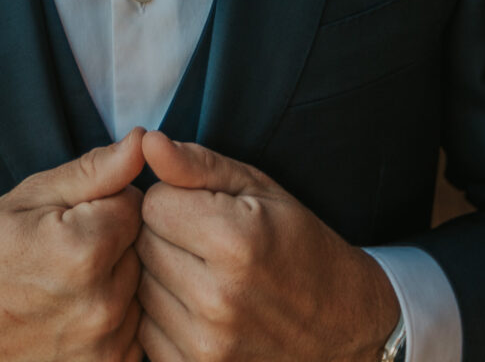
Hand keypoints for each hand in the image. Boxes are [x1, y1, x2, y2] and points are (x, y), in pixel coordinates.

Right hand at [0, 125, 147, 361]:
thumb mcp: (29, 198)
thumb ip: (94, 171)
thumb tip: (142, 141)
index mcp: (82, 250)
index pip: (136, 206)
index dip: (107, 204)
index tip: (75, 217)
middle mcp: (100, 304)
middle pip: (144, 249)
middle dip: (117, 243)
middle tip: (68, 251)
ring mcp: (105, 345)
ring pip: (143, 289)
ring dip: (118, 281)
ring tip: (69, 284)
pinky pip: (136, 329)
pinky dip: (115, 317)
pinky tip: (76, 312)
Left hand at [135, 130, 399, 361]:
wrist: (345, 328)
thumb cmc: (301, 247)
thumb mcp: (261, 191)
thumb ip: (199, 166)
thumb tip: (148, 142)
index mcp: (236, 242)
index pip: (154, 203)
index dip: (176, 199)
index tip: (205, 210)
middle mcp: (218, 299)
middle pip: (143, 245)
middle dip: (166, 236)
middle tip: (208, 243)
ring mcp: (207, 344)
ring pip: (140, 288)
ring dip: (161, 277)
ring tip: (207, 275)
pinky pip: (147, 330)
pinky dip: (165, 317)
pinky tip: (201, 309)